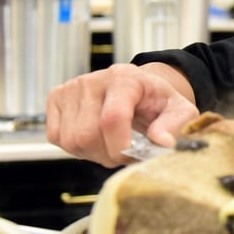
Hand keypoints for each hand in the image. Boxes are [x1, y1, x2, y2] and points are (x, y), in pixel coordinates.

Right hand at [46, 63, 199, 167]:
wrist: (138, 89)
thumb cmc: (156, 102)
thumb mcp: (178, 110)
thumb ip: (174, 125)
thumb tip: (162, 142)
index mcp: (125, 78)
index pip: (112, 119)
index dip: (120, 147)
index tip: (133, 156)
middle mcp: (93, 80)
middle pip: (87, 135)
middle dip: (108, 154)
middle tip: (124, 151)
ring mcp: (71, 88)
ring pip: (71, 140)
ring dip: (92, 153)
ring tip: (111, 143)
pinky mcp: (56, 98)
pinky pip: (56, 137)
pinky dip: (75, 147)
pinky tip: (94, 138)